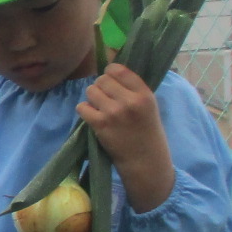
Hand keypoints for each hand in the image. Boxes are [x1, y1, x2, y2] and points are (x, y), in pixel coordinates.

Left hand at [75, 63, 173, 211]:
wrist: (145, 161)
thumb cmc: (147, 133)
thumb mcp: (149, 106)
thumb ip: (133, 89)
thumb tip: (111, 70)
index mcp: (144, 94)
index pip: (120, 70)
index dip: (110, 72)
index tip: (110, 79)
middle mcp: (129, 101)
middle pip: (102, 79)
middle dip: (101, 87)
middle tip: (105, 97)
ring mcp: (113, 113)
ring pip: (91, 90)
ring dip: (92, 97)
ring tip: (99, 107)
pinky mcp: (100, 125)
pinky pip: (82, 107)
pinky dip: (85, 110)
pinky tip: (93, 116)